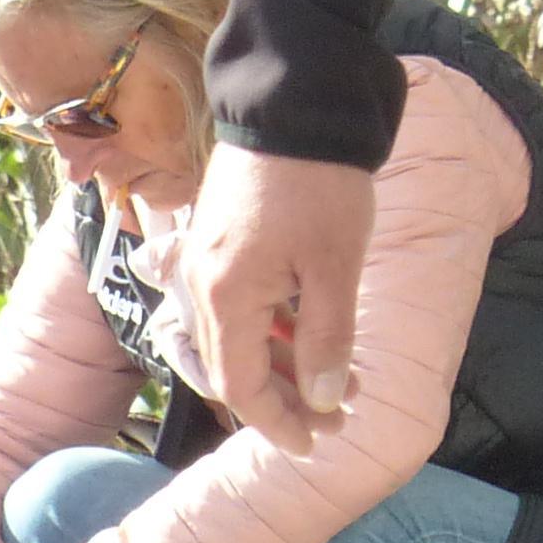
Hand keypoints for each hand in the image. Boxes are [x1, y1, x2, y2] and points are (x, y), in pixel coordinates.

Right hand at [187, 142, 374, 453]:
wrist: (294, 99)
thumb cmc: (321, 183)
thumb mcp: (336, 266)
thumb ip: (327, 338)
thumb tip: (325, 400)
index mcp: (223, 298)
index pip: (241, 388)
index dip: (279, 423)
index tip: (318, 444)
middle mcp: (199, 285)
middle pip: (236, 364)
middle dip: (288, 395)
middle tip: (342, 411)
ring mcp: (204, 259)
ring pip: (239, 332)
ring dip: (286, 358)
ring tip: (343, 372)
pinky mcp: (217, 236)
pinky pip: (238, 300)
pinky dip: (273, 322)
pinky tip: (312, 327)